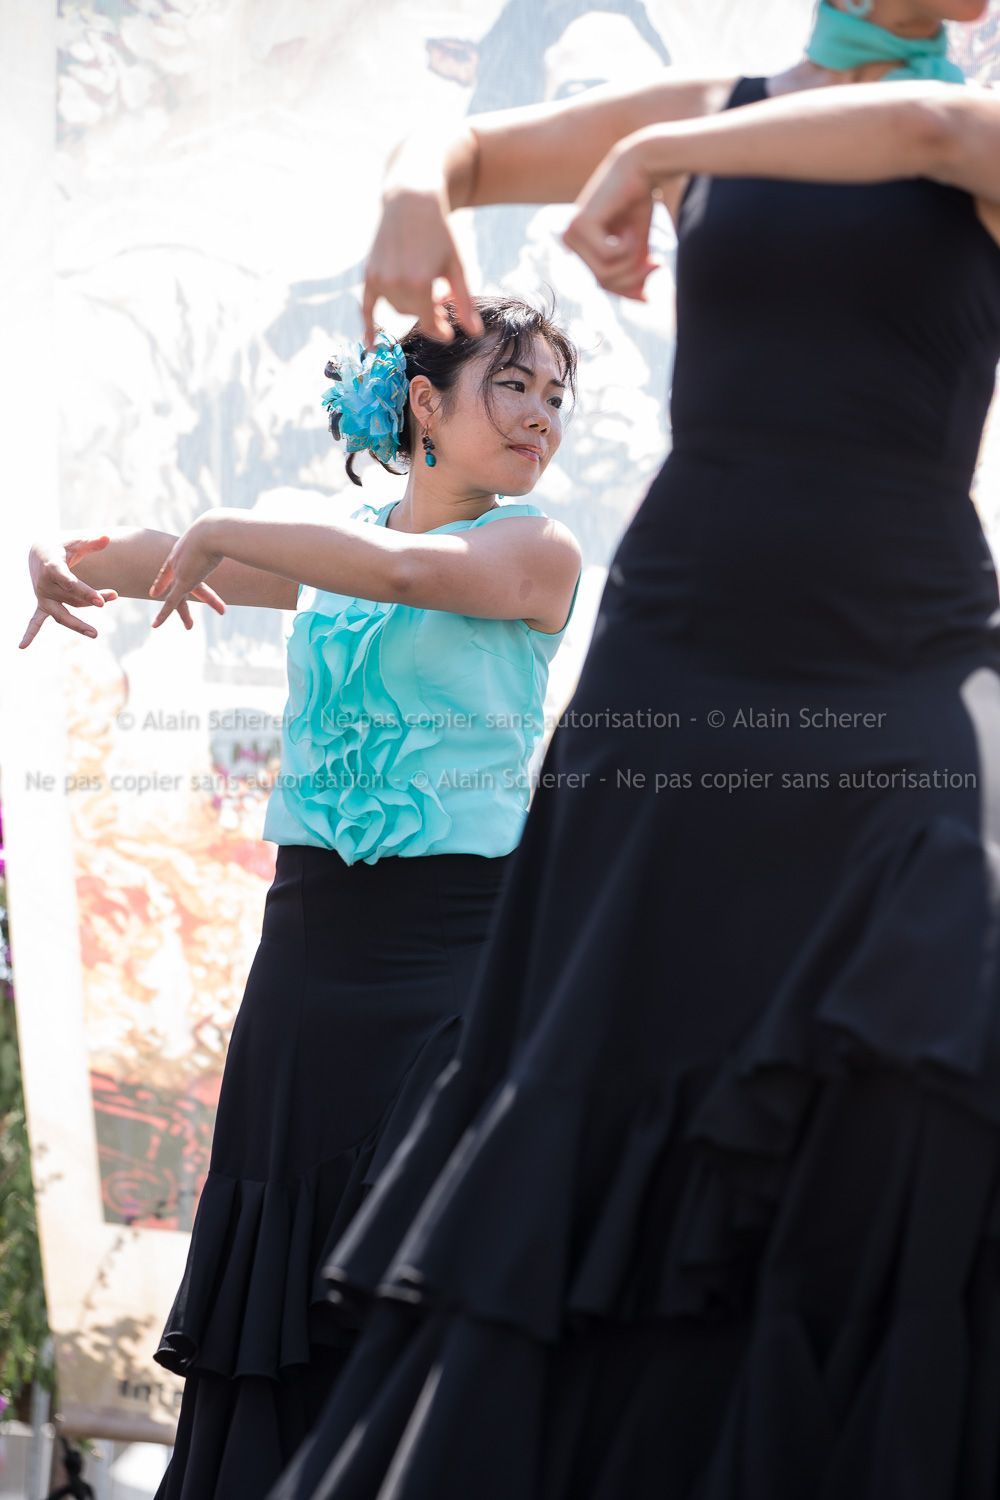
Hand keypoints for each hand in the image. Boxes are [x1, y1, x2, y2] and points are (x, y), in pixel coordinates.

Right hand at [19, 535, 119, 648]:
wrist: (39, 552)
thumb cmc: (62, 547)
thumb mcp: (75, 542)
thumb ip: (91, 542)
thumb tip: (107, 538)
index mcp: (53, 568)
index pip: (71, 584)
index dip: (86, 593)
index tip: (102, 602)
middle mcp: (45, 585)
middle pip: (72, 599)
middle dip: (92, 599)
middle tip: (111, 599)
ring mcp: (42, 596)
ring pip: (63, 613)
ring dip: (78, 623)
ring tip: (94, 634)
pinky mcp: (42, 604)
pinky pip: (34, 620)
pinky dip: (29, 633)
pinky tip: (22, 646)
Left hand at [147, 514, 226, 628]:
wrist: (213, 531)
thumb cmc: (221, 531)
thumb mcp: (222, 534)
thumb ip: (231, 538)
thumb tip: (247, 537)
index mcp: (184, 551)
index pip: (171, 568)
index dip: (163, 579)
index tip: (155, 589)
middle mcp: (177, 561)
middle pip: (175, 583)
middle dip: (172, 594)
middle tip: (155, 599)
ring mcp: (179, 572)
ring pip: (177, 597)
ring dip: (184, 613)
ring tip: (189, 627)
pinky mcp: (183, 582)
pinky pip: (171, 602)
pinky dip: (163, 615)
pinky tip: (155, 625)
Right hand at [362, 188, 484, 346]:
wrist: (410, 200)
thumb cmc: (439, 233)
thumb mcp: (456, 267)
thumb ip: (464, 302)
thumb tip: (475, 333)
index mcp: (420, 283)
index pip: (430, 323)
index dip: (441, 330)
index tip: (448, 332)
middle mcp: (396, 284)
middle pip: (414, 314)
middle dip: (430, 311)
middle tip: (442, 296)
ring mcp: (380, 279)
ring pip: (397, 308)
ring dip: (412, 306)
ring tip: (427, 288)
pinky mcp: (370, 273)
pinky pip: (367, 307)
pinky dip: (368, 326)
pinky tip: (371, 345)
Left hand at [561, 142, 662, 299]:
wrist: (642, 166)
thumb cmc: (639, 202)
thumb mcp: (638, 247)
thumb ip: (635, 274)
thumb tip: (643, 301)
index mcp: (580, 245)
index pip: (603, 283)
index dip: (629, 288)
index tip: (654, 275)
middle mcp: (570, 240)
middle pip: (604, 282)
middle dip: (633, 278)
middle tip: (658, 264)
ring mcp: (571, 233)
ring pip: (606, 272)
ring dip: (632, 261)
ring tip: (639, 239)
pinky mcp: (579, 226)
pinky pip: (608, 257)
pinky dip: (627, 247)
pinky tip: (630, 228)